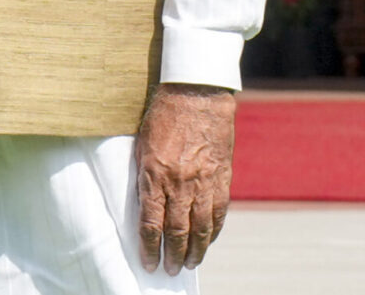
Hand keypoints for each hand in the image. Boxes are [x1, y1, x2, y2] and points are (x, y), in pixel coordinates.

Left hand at [135, 83, 235, 274]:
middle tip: (169, 270)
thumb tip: (144, 203)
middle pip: (177, 231)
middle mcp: (180, 183)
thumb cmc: (162, 115)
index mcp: (154, 174)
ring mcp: (204, 182)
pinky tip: (209, 240)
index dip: (149, 247)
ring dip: (196, 249)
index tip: (148, 263)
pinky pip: (219, 212)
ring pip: (201, 227)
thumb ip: (144, 174)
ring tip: (189, 263)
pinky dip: (214, 231)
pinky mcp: (222, 178)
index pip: (151, 222)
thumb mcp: (142, 143)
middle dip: (172, 254)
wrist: (196, 95)